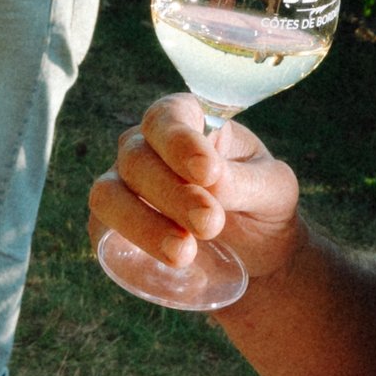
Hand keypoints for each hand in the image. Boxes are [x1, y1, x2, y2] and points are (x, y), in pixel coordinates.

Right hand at [88, 96, 302, 289]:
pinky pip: (102, 227)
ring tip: (184, 253)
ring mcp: (124, 184)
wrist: (257, 256)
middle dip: (173, 193)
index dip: (180, 141)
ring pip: (110, 193)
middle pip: (138, 157)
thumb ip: (247, 183)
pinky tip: (163, 259)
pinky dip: (129, 241)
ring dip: (142, 222)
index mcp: (189, 122)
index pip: (169, 116)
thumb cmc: (263, 208)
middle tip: (210, 223)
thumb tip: (211, 180)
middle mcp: (147, 146)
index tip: (207, 172)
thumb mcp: (274, 190)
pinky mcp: (111, 225)